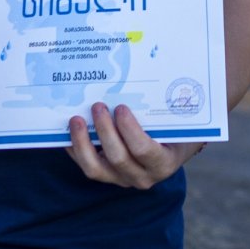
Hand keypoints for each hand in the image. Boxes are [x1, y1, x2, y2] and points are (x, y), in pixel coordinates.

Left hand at [64, 103, 200, 189]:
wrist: (171, 150)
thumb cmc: (176, 129)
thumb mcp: (181, 121)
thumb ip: (175, 105)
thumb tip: (163, 70)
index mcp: (164, 163)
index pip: (145, 150)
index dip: (130, 130)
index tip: (121, 108)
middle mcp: (143, 176)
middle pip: (118, 158)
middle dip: (105, 131)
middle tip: (97, 106)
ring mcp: (122, 178)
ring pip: (96, 169)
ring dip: (83, 144)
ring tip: (76, 120)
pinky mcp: (106, 175)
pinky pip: (86, 166)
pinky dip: (74, 149)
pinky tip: (67, 131)